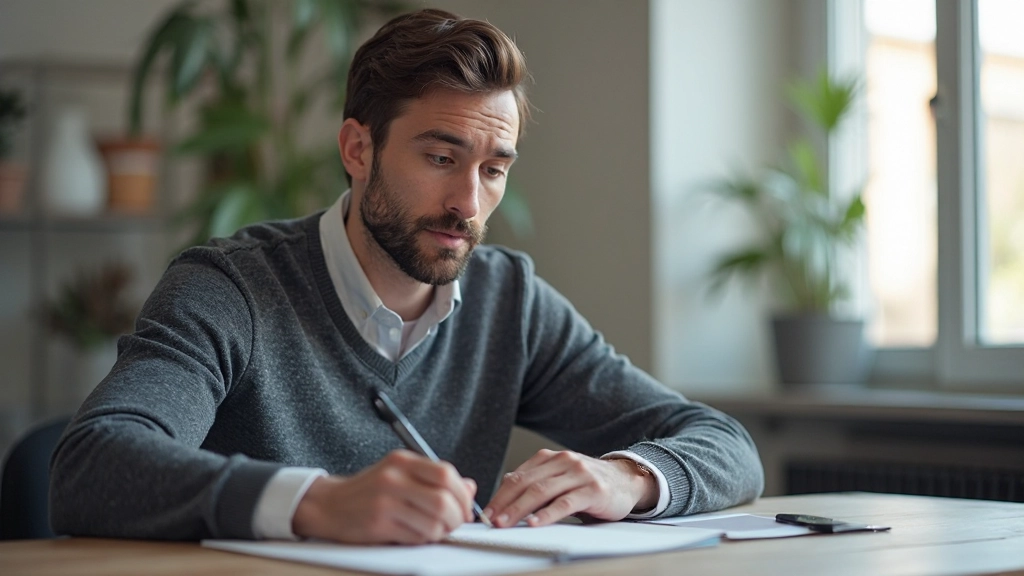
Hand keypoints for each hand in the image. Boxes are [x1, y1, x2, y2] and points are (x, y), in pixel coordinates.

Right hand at [291, 449, 476, 543]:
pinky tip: (414, 534)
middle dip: (456, 518)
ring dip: (440, 532)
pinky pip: (415, 536)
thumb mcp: (401, 475)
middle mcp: (394, 477)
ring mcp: (385, 500)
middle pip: (443, 499)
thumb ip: (435, 480)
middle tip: (453, 524)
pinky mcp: (378, 523)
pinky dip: (423, 539)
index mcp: (403, 461)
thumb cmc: (369, 491)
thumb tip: (471, 487)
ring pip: (432, 522)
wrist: (328, 505)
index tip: (466, 508)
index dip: (463, 495)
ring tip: (432, 530)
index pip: (446, 474)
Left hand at [483, 449, 656, 527]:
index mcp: (550, 458)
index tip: (486, 514)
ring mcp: (578, 473)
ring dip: (520, 509)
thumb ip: (536, 483)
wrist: (626, 480)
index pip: (517, 477)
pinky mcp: (593, 489)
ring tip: (506, 523)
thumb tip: (504, 496)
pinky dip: (547, 514)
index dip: (499, 495)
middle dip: (505, 503)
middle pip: (526, 483)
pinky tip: (535, 523)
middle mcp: (563, 461)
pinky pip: (565, 502)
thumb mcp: (559, 479)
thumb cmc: (588, 484)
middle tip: (491, 520)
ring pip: (542, 491)